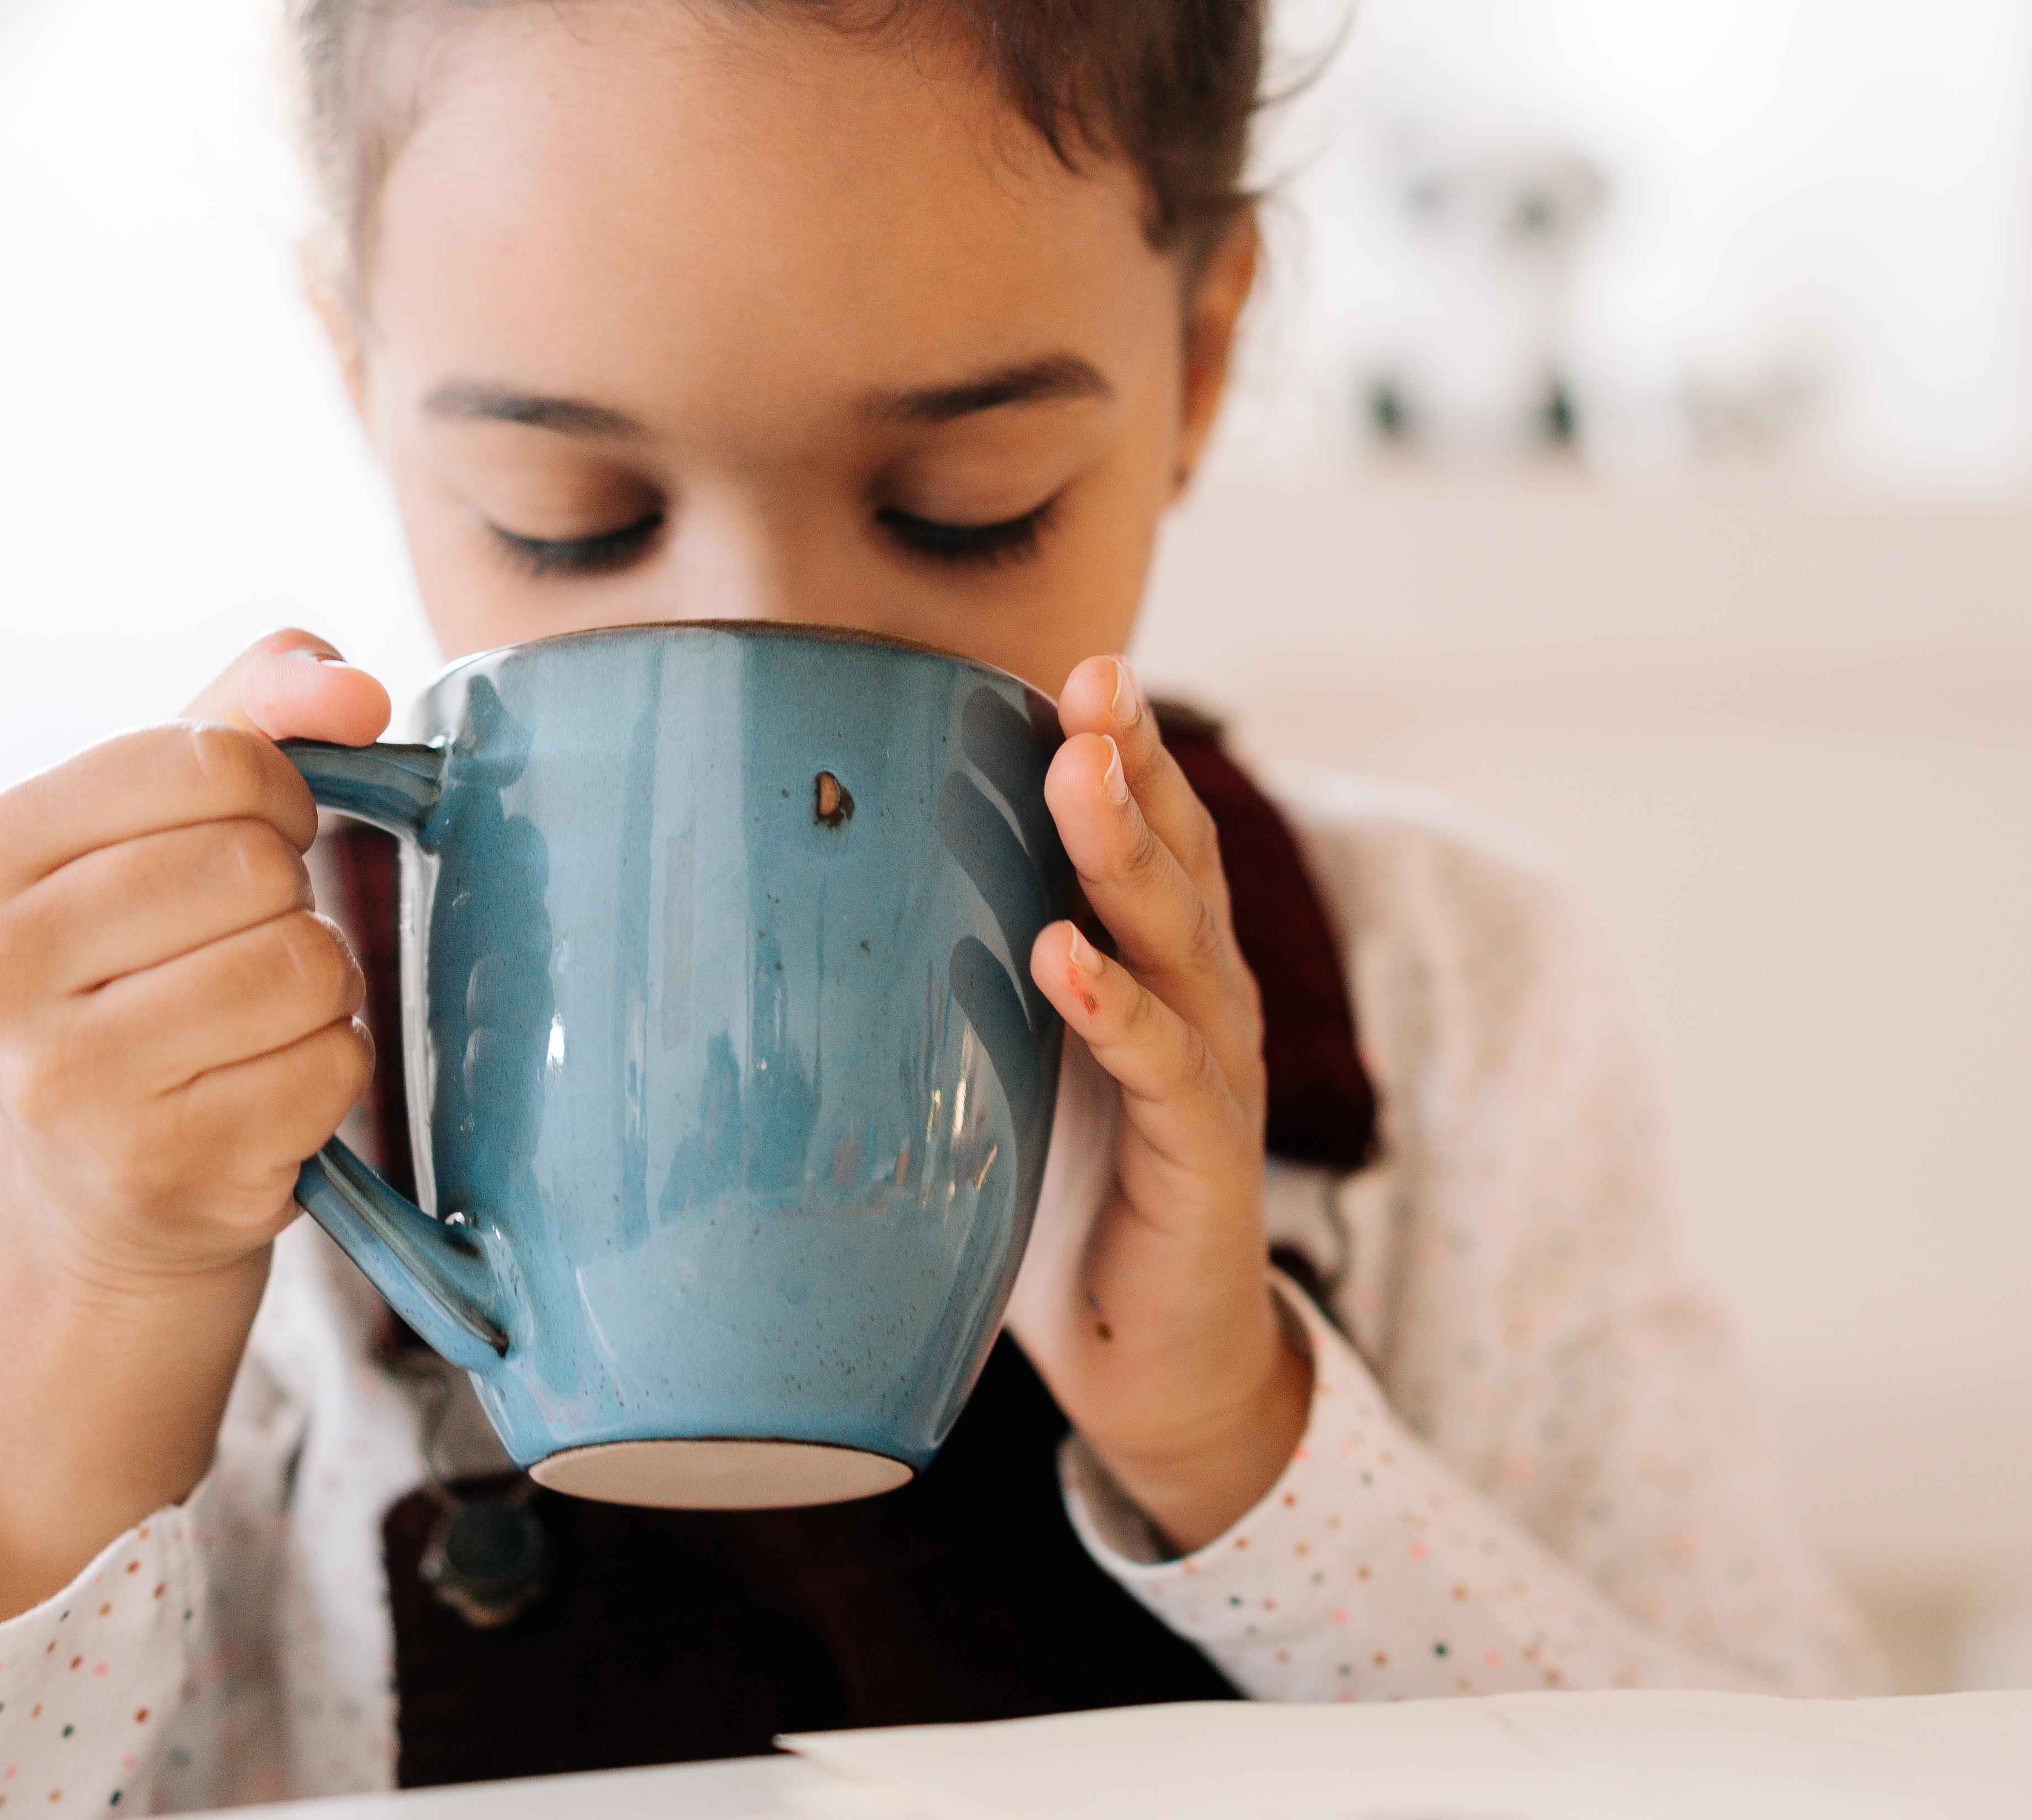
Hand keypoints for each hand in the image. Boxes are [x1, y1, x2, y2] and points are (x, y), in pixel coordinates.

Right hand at [0, 630, 392, 1293]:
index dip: (277, 788)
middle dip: (288, 894)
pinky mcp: (161, 1166)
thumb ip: (256, 709)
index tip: (263, 830)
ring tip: (258, 1011)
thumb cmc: (141, 963)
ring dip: (320, 981)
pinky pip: (332, 1062)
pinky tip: (264, 1082)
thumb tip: (355, 690)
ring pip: (302, 963)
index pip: (205, 759)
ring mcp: (70, 1084)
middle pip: (254, 865)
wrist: (96, 1188)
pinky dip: (331, 1063)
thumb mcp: (160, 816)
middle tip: (242, 939)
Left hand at [1006, 656, 1310, 1553]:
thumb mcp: (1009, 1067)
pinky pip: (1167, 1073)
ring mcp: (1214, 1079)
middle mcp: (1204, 1003)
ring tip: (1079, 776)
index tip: (1073, 666)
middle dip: (1133, 764)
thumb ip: (962, 981)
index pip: (1153, 836)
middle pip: (1177, 861)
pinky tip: (1066, 958)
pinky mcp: (1207, 1163)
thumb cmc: (1068, 1200)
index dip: (1122, 749)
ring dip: (1125, 857)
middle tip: (1093, 680)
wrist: (1150, 1364)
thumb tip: (817, 895)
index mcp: (1160, 968)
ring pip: (1179, 945)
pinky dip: (1118, 1012)